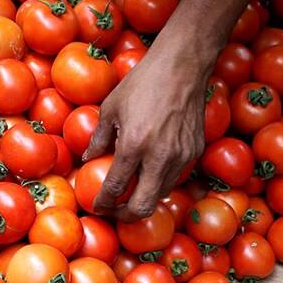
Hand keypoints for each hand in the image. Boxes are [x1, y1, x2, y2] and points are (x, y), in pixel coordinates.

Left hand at [83, 46, 206, 221]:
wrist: (182, 66)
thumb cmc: (142, 82)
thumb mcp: (111, 107)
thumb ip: (99, 137)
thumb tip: (87, 158)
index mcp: (134, 145)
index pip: (116, 188)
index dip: (103, 203)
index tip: (96, 206)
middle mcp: (159, 156)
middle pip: (143, 206)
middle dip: (125, 216)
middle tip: (114, 211)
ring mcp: (181, 156)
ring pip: (160, 194)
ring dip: (144, 198)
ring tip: (130, 192)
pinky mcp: (194, 151)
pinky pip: (175, 177)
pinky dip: (159, 181)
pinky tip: (148, 171)